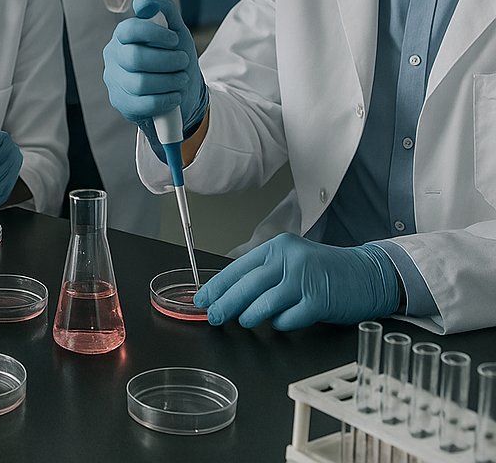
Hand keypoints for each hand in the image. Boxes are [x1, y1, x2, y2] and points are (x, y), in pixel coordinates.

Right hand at [103, 0, 207, 157]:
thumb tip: (142, 2)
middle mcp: (114, 57)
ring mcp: (115, 82)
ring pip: (141, 83)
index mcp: (123, 36)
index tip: (174, 39)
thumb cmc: (173, 57)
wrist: (180, 91)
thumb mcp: (175, 30)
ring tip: (181, 79)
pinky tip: (173, 96)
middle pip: (135, 58)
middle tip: (183, 61)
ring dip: (170, 81)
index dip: (155, 34)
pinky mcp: (122, 104)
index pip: (129, 30)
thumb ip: (163, 9)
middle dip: (167, 60)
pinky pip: (144, 105)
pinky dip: (165, 100)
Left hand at [192, 234, 400, 329]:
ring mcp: (305, 280)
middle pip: (247, 285)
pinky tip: (277, 323)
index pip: (239, 267)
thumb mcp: (293, 261)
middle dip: (226, 303)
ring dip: (249, 315)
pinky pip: (289, 318)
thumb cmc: (327, 270)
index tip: (204, 298)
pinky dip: (280, 323)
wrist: (369, 273)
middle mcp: (290, 260)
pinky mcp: (319, 301)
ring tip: (241, 321)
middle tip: (213, 316)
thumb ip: (266, 273)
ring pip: (265, 302)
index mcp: (278, 247)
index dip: (218, 285)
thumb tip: (232, 292)